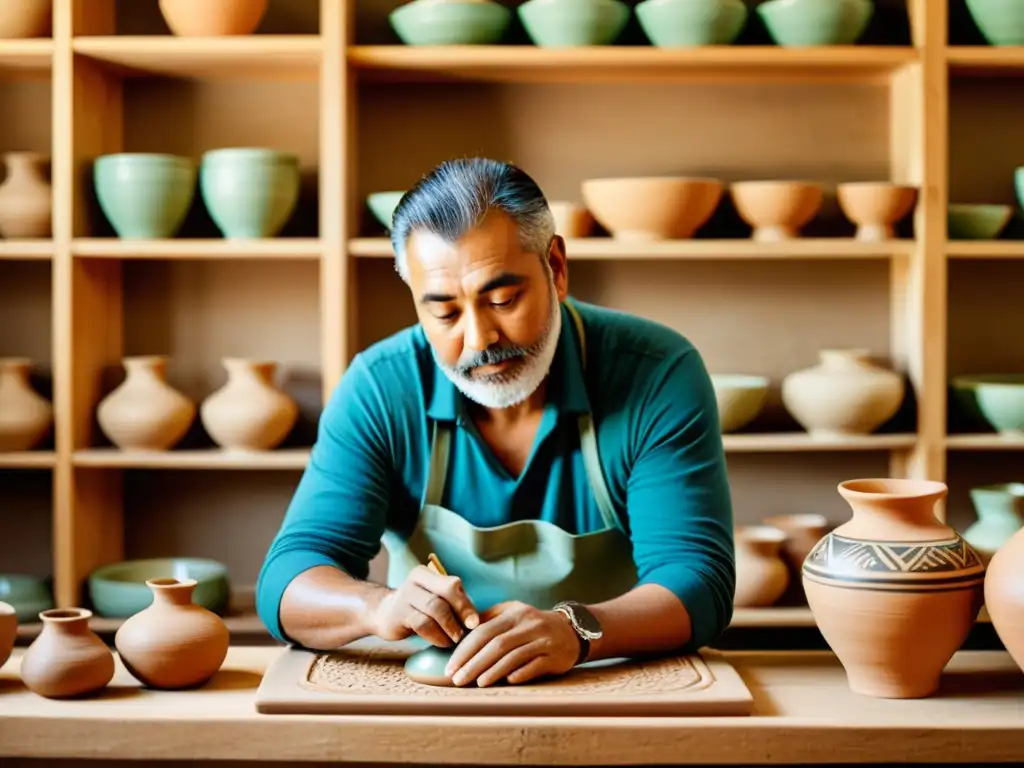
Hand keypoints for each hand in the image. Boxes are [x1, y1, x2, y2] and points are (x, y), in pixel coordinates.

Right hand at [370, 565, 479, 647]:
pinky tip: (443, 643)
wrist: (384, 614)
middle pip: (446, 591)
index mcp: (428, 573)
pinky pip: (423, 624)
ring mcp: (405, 595)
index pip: (452, 584)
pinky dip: (437, 636)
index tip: (476, 622)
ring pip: (436, 608)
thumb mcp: (435, 599)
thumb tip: (478, 620)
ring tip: (456, 639)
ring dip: (450, 627)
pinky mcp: (398, 614)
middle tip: (469, 629)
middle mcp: (416, 580)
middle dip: (461, 611)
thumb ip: (453, 603)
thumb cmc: (418, 608)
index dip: (466, 603)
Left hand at [444, 601, 580, 686]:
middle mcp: (528, 624)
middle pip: (496, 645)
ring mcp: (543, 640)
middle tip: (457, 679)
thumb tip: (461, 633)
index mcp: (514, 613)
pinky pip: (535, 666)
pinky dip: (520, 673)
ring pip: (513, 656)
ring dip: (492, 671)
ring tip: (476, 683)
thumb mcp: (512, 614)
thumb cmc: (533, 625)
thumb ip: (489, 620)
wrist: (572, 631)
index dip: (465, 649)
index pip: (483, 630)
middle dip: (473, 663)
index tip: (451, 666)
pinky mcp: (555, 656)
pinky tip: (507, 682)